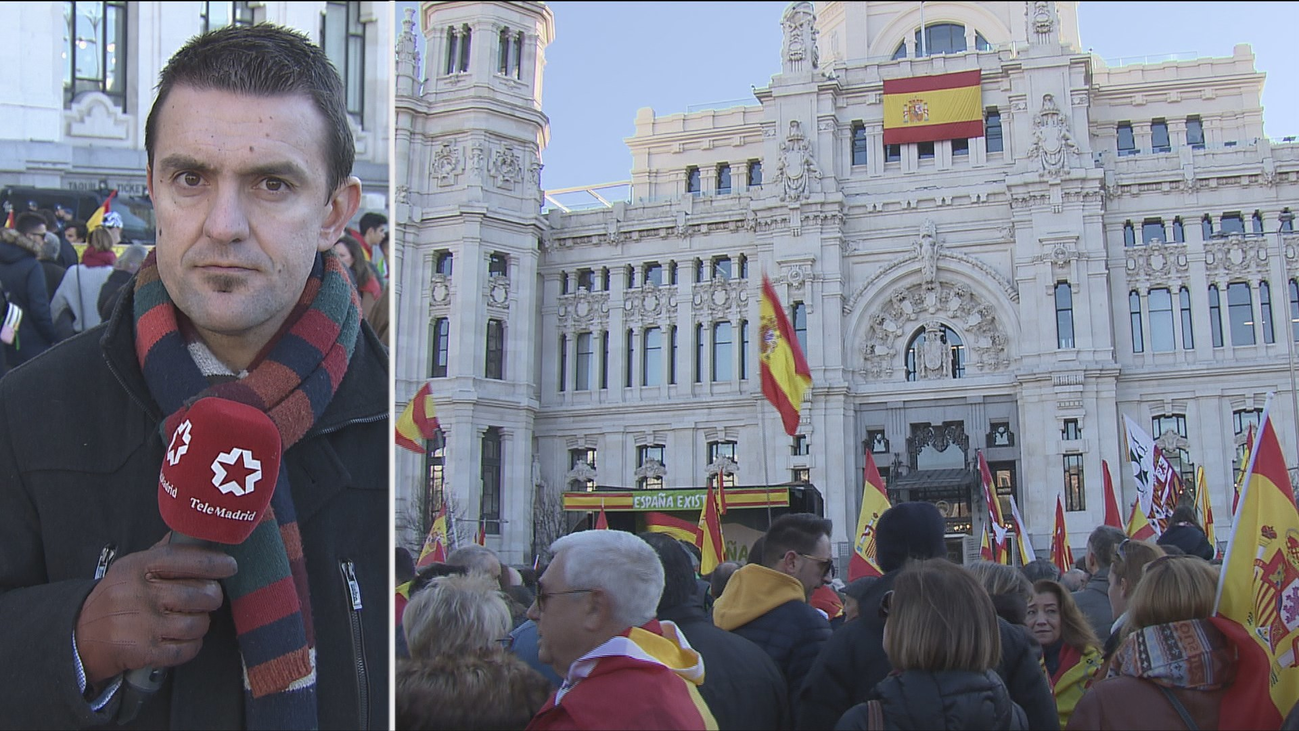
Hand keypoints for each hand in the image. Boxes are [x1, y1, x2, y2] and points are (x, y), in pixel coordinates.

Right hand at [75, 537, 237, 684]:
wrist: (79, 636)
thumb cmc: (116, 598)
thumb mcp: (130, 568)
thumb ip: (162, 552)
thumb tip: (194, 533)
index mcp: (137, 567)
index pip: (184, 558)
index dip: (214, 562)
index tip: (230, 566)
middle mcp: (139, 594)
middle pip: (200, 593)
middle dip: (212, 596)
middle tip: (209, 597)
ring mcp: (142, 625)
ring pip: (198, 623)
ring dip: (202, 623)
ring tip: (191, 619)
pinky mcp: (144, 652)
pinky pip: (187, 649)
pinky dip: (191, 645)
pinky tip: (182, 638)